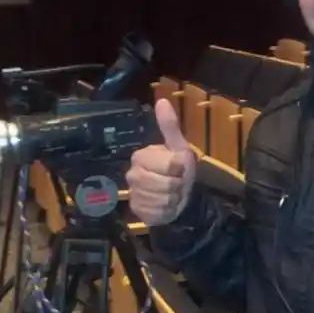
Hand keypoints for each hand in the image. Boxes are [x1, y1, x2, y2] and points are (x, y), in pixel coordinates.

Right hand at [126, 99, 196, 225]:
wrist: (178, 198)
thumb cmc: (179, 170)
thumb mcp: (179, 147)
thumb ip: (170, 126)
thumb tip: (162, 99)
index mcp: (141, 156)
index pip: (168, 165)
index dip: (180, 169)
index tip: (181, 169)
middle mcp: (132, 174)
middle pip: (163, 183)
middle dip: (177, 185)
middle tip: (178, 184)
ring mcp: (133, 193)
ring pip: (160, 199)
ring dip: (173, 199)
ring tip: (173, 195)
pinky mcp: (136, 210)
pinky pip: (155, 212)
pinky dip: (166, 211)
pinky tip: (166, 207)